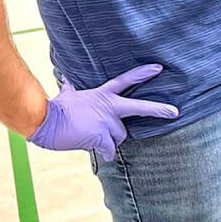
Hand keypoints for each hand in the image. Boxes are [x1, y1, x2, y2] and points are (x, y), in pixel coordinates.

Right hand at [29, 64, 177, 160]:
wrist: (45, 121)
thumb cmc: (56, 108)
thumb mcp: (68, 95)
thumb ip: (71, 88)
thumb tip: (66, 79)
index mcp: (102, 94)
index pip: (125, 80)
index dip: (141, 74)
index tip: (158, 68)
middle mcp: (108, 106)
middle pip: (138, 108)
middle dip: (158, 110)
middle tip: (175, 112)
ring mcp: (106, 121)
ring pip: (121, 135)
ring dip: (112, 140)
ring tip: (95, 137)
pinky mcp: (100, 136)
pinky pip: (110, 149)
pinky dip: (106, 153)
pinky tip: (100, 151)